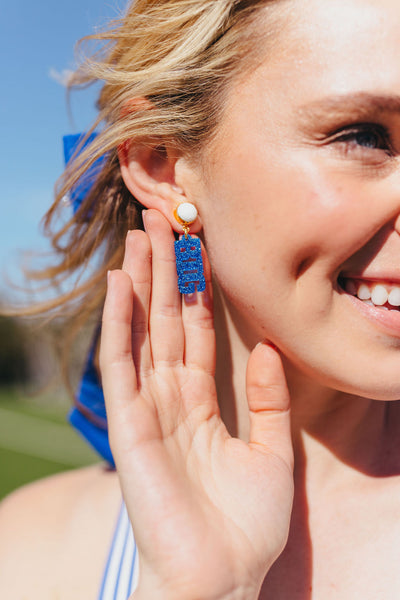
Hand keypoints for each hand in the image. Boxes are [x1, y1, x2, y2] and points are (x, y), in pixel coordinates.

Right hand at [100, 210, 293, 599]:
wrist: (222, 578)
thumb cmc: (245, 526)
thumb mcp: (272, 452)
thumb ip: (269, 400)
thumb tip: (271, 352)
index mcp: (202, 403)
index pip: (198, 333)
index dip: (198, 292)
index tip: (199, 250)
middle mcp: (171, 398)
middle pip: (167, 323)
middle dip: (165, 273)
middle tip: (162, 223)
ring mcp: (148, 409)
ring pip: (143, 332)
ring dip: (141, 284)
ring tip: (141, 238)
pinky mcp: (129, 425)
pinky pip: (123, 365)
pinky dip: (121, 323)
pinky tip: (122, 285)